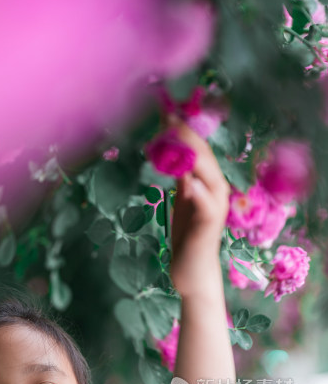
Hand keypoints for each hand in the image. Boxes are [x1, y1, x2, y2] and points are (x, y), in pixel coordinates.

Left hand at [168, 118, 229, 298]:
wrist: (193, 272)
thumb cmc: (188, 235)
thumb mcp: (183, 199)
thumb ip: (182, 176)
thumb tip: (173, 151)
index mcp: (209, 182)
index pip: (198, 150)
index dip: (183, 131)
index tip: (166, 111)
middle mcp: (217, 191)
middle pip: (204, 157)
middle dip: (187, 136)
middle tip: (168, 116)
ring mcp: (215, 208)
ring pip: (209, 176)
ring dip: (193, 155)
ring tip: (177, 136)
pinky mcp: (209, 227)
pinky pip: (207, 206)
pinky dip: (199, 192)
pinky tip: (189, 180)